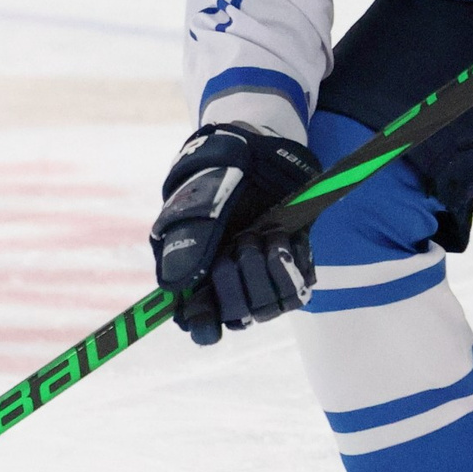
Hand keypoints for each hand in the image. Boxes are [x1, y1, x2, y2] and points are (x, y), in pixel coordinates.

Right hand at [150, 124, 319, 345]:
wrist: (260, 145)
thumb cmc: (219, 171)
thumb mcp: (201, 199)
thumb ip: (189, 241)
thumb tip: (173, 288)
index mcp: (196, 271)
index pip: (198, 321)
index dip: (203, 326)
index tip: (210, 324)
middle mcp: (230, 280)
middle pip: (237, 315)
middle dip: (240, 281)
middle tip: (241, 241)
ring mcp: (263, 274)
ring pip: (269, 307)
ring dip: (269, 273)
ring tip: (266, 235)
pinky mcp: (292, 265)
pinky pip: (299, 287)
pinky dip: (294, 263)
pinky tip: (285, 236)